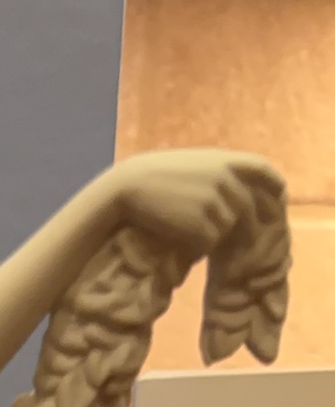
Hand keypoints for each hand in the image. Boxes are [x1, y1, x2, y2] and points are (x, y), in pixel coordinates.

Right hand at [108, 149, 285, 258]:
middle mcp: (226, 179)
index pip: (263, 171)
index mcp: (225, 161)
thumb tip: (241, 196)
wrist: (128, 188)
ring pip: (226, 231)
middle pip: (246, 210)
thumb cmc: (155, 179)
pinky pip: (208, 245)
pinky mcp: (203, 225)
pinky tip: (175, 234)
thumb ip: (219, 175)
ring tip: (180, 224)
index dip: (273, 186)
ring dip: (208, 236)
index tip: (278, 198)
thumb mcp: (193, 166)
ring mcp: (216, 202)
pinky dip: (195, 246)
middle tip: (215, 234)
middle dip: (240, 226)